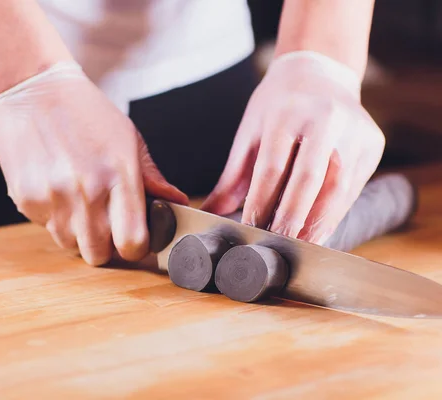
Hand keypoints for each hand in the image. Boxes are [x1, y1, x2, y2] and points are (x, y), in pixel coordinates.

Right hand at [0, 61, 187, 264]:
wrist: (33, 89)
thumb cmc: (87, 112)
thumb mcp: (128, 138)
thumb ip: (152, 176)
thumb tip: (177, 200)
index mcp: (119, 175)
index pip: (132, 242)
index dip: (135, 247)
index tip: (132, 239)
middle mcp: (87, 191)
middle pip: (99, 254)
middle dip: (105, 245)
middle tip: (104, 223)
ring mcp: (53, 197)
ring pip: (70, 245)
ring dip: (77, 232)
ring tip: (78, 200)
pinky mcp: (26, 198)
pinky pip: (46, 227)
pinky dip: (54, 217)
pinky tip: (56, 188)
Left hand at [201, 51, 384, 243]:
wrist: (319, 73)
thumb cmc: (277, 107)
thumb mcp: (250, 132)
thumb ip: (232, 177)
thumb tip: (209, 213)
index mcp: (287, 112)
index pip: (272, 166)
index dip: (261, 201)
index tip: (251, 227)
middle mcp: (326, 118)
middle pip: (309, 178)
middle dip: (293, 217)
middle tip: (279, 245)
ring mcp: (355, 130)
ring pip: (338, 187)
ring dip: (319, 222)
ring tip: (302, 245)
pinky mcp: (373, 144)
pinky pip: (354, 187)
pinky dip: (335, 212)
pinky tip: (319, 229)